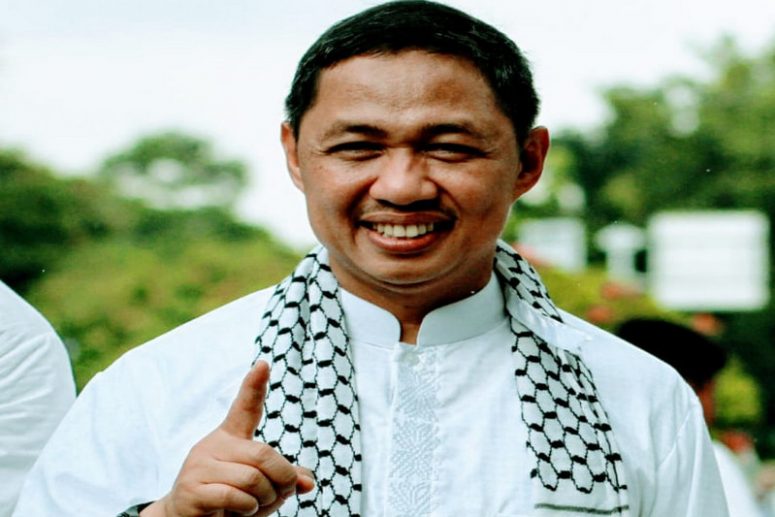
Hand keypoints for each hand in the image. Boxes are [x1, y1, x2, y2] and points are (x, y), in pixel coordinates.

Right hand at [141, 361, 314, 516]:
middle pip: (264, 454)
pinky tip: (238, 513)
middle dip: (282, 480)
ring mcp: (199, 466)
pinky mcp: (192, 490)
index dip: (254, 385)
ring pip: (252, 478)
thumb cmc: (229, 503)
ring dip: (263, 500)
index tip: (264, 363)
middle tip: (279, 496)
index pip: (245, 407)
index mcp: (231, 438)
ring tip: (253, 507)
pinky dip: (246, 510)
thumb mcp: (262, 488)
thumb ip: (284, 478)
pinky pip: (234, 497)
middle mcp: (214, 446)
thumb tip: (308, 482)